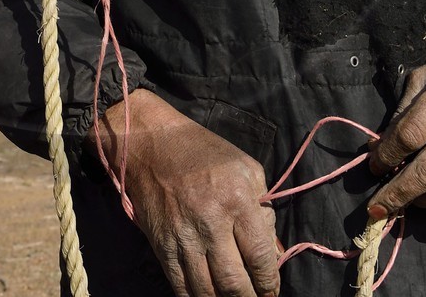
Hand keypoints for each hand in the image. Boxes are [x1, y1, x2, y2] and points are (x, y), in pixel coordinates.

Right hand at [90, 89, 280, 296]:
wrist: (151, 144)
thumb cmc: (204, 153)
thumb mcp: (247, 170)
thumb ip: (265, 212)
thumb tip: (274, 254)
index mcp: (237, 201)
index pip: (260, 257)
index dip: (270, 283)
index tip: (272, 291)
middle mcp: (211, 223)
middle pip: (234, 283)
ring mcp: (183, 238)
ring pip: (207, 291)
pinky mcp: (162, 246)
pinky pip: (180, 287)